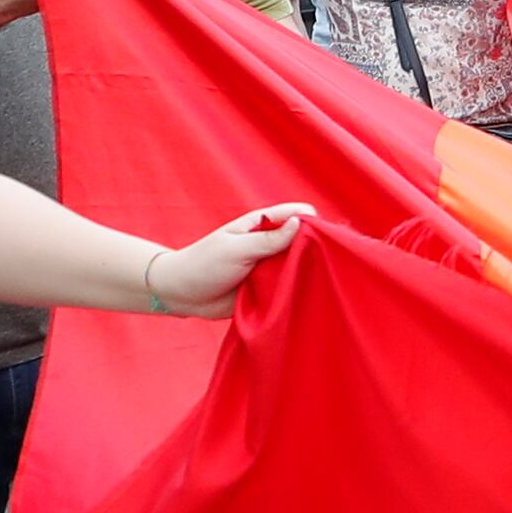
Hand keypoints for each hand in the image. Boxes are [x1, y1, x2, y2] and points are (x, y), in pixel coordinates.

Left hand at [144, 204, 312, 317]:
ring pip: (298, 267)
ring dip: (307, 273)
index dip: (313, 223)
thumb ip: (269, 239)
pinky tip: (310, 297)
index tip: (326, 238)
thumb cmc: (205, 264)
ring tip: (323, 281)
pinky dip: (297, 291)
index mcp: (262, 225)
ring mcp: (269, 267)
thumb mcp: (238, 249)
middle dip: (315, 250)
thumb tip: (301, 223)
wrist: (182, 295)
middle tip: (329, 263)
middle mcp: (269, 244)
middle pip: (302, 242)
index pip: (297, 216)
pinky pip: (289, 288)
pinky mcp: (267, 289)